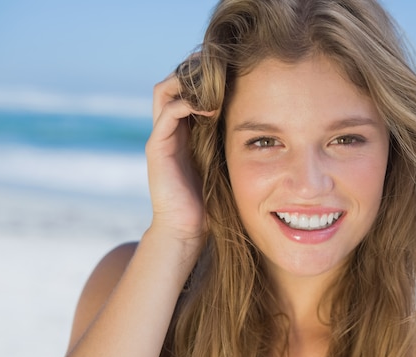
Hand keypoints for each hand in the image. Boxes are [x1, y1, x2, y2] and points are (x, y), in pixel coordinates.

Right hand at [146, 75, 215, 244]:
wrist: (187, 228)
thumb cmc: (209, 199)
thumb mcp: (222, 161)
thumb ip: (227, 140)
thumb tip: (258, 125)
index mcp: (183, 130)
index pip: (184, 88)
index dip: (202, 75)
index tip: (229, 72)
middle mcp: (168, 130)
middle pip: (170, 83)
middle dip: (192, 70)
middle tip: (219, 69)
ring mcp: (160, 138)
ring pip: (163, 91)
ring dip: (188, 82)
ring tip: (214, 86)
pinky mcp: (157, 149)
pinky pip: (168, 114)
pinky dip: (188, 104)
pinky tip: (211, 109)